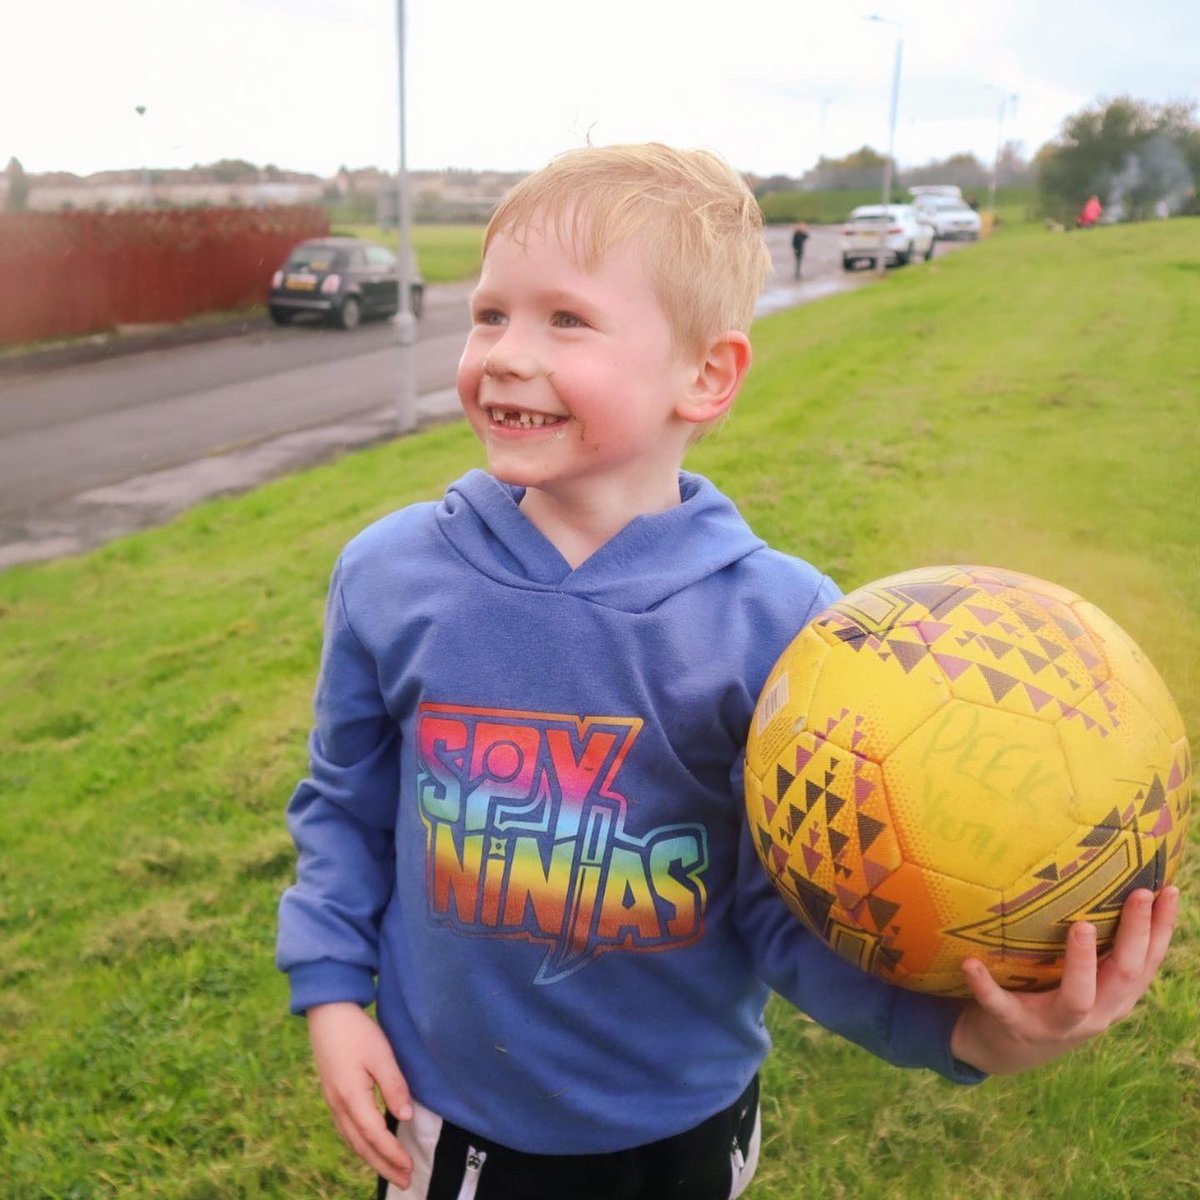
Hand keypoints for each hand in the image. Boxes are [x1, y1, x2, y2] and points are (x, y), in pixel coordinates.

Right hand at [307, 1002, 414, 1188]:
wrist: (327, 1013)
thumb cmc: (357, 1031)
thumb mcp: (381, 1054)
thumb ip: (393, 1086)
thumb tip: (405, 1117)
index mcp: (351, 1097)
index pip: (375, 1135)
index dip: (393, 1153)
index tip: (410, 1168)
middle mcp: (339, 1105)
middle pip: (362, 1146)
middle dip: (384, 1165)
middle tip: (405, 1183)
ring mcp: (333, 1102)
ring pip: (352, 1141)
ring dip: (372, 1159)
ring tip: (392, 1171)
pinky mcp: (333, 1095)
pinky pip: (347, 1130)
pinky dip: (360, 1145)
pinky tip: (370, 1147)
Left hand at [950, 886, 1179, 1075]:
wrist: (1004, 1049)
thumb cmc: (1047, 996)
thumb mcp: (1081, 976)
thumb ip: (1094, 943)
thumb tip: (1103, 876)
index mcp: (1113, 997)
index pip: (1147, 961)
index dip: (1162, 929)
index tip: (1169, 890)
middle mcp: (1094, 1013)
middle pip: (1126, 975)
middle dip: (1135, 935)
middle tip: (1137, 893)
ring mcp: (1055, 1024)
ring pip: (1078, 998)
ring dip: (1082, 962)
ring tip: (1079, 925)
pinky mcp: (1014, 1026)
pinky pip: (1000, 1006)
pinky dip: (985, 986)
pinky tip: (970, 963)